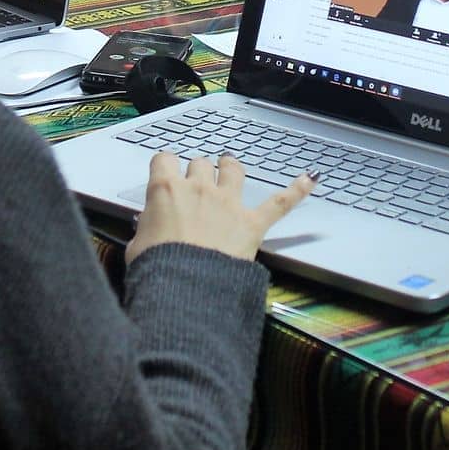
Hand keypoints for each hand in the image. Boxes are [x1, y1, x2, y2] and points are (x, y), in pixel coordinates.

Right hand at [125, 152, 314, 264]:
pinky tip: (311, 178)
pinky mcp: (252, 223)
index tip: (165, 173)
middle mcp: (198, 189)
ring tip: (230, 168)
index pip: (164, 160)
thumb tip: (146, 228)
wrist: (185, 289)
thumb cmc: (158, 270)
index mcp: (165, 191)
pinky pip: (280, 202)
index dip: (165, 166)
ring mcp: (228, 204)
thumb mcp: (137, 247)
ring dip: (231, 168)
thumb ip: (145, 230)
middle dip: (198, 171)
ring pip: (233, 169)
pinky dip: (297, 190)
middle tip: (196, 184)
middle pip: (200, 163)